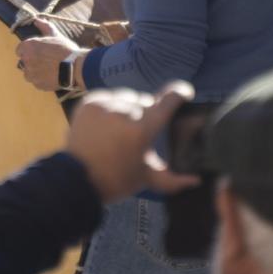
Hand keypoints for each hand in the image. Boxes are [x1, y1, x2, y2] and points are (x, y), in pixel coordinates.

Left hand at [15, 18, 80, 91]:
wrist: (75, 68)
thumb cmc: (65, 49)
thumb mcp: (55, 35)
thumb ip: (44, 26)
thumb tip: (36, 19)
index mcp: (28, 46)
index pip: (19, 50)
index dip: (29, 50)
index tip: (38, 51)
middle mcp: (26, 60)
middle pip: (24, 62)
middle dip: (32, 61)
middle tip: (46, 60)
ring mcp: (31, 74)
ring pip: (29, 73)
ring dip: (35, 72)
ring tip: (49, 69)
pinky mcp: (37, 85)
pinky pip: (36, 82)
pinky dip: (41, 80)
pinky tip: (52, 76)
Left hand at [65, 83, 199, 204]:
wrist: (76, 179)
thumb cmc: (115, 180)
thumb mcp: (146, 179)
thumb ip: (174, 179)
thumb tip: (196, 180)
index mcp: (142, 129)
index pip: (168, 100)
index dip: (179, 93)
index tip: (184, 92)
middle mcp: (125, 111)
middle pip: (146, 102)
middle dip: (147, 114)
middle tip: (139, 133)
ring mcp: (106, 104)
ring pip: (127, 98)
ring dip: (129, 108)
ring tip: (120, 129)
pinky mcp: (90, 102)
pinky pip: (109, 97)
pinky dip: (111, 107)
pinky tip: (108, 123)